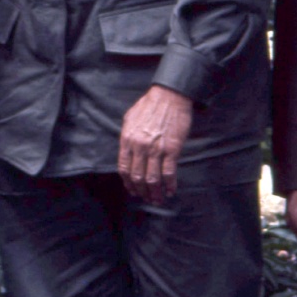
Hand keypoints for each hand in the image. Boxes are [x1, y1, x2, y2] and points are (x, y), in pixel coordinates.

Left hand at [116, 84, 192, 203]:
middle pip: (137, 177)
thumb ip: (127, 137)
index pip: (124, 168)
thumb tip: (127, 151)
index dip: (128, 183)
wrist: (169, 96)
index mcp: (127, 140)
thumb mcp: (129, 119)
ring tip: (158, 199)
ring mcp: (155, 149)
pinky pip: (169, 173)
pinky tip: (171, 191)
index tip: (133, 190)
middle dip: (141, 192)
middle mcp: (139, 147)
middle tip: (146, 198)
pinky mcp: (172, 150)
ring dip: (155, 193)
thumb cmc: (149, 106)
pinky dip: (170, 185)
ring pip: (153, 179)